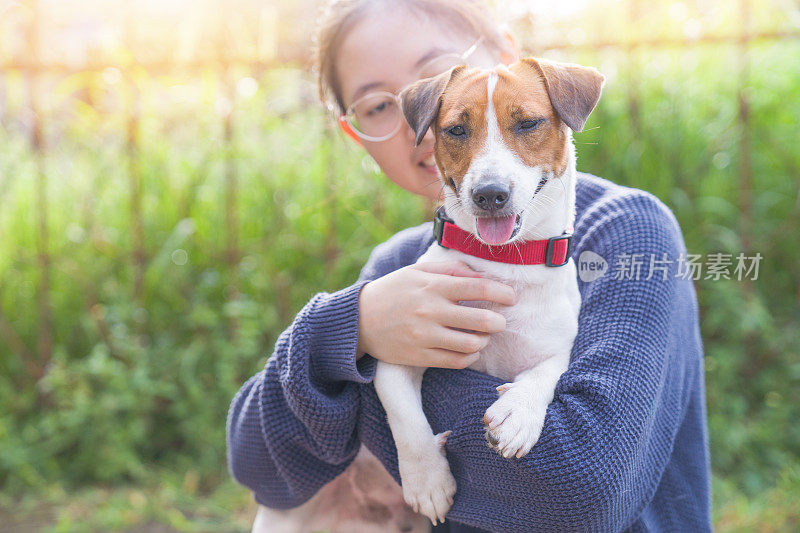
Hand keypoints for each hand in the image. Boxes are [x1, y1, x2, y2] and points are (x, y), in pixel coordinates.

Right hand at [357, 261, 515, 368]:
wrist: (359, 320)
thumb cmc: (394, 291)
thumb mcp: (418, 271)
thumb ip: (451, 270)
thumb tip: (482, 275)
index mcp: (432, 285)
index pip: (479, 289)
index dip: (502, 293)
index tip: (511, 297)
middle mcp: (430, 311)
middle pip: (482, 320)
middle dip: (499, 322)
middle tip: (500, 321)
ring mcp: (425, 336)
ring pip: (472, 344)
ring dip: (484, 341)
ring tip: (482, 336)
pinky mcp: (420, 356)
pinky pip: (457, 361)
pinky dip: (470, 356)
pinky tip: (469, 349)